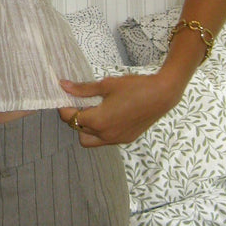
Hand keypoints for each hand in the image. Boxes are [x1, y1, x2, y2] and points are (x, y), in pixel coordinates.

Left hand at [57, 71, 182, 146]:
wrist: (162, 95)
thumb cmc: (135, 87)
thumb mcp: (106, 85)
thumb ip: (83, 89)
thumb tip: (63, 86)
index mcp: (98, 121)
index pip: (71, 119)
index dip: (64, 108)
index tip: (63, 99)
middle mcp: (105, 135)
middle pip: (78, 131)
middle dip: (75, 118)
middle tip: (79, 104)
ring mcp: (116, 139)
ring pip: (91, 140)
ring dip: (87, 129)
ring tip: (94, 111)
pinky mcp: (126, 139)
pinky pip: (105, 140)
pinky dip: (101, 131)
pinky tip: (108, 115)